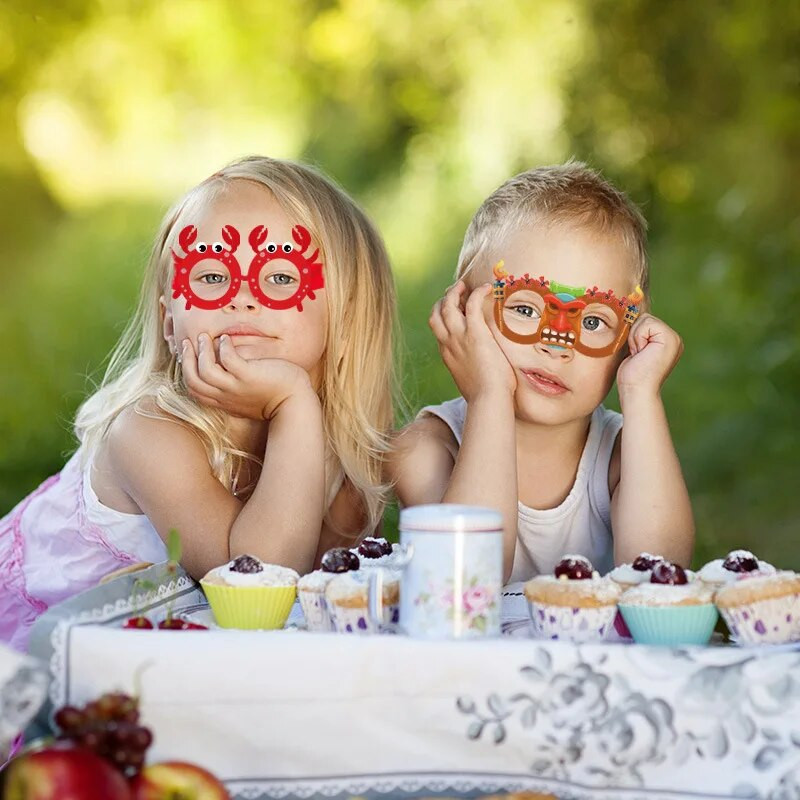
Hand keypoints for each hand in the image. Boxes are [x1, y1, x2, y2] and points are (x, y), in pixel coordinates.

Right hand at [181, 333, 314, 419]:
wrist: (295, 403)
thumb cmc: (275, 396)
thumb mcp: (247, 397)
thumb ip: (234, 389)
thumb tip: (227, 374)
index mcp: (223, 400)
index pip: (194, 389)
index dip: (187, 371)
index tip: (189, 355)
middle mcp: (226, 396)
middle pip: (193, 380)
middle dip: (187, 359)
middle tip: (189, 342)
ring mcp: (236, 387)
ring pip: (205, 370)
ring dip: (202, 351)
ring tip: (205, 337)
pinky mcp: (248, 376)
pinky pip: (227, 359)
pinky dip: (224, 347)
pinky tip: (228, 339)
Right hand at [429, 281, 515, 401]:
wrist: (488, 399)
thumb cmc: (484, 396)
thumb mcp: (469, 381)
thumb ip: (469, 372)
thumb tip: (479, 373)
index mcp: (446, 354)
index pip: (438, 329)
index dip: (443, 316)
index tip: (454, 310)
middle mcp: (448, 343)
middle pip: (436, 314)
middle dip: (443, 300)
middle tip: (456, 292)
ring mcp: (459, 337)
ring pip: (448, 305)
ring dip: (455, 292)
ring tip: (466, 285)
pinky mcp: (475, 333)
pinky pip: (472, 304)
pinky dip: (477, 292)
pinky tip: (487, 288)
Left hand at [616, 313, 683, 396]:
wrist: (635, 391)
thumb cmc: (630, 375)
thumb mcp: (633, 349)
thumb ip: (636, 333)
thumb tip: (627, 312)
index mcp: (665, 340)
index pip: (643, 320)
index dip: (632, 334)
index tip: (635, 353)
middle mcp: (673, 338)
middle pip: (644, 317)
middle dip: (633, 335)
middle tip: (637, 355)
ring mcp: (673, 338)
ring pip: (644, 319)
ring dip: (635, 337)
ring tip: (639, 355)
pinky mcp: (670, 339)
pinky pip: (646, 324)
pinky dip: (637, 338)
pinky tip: (640, 353)